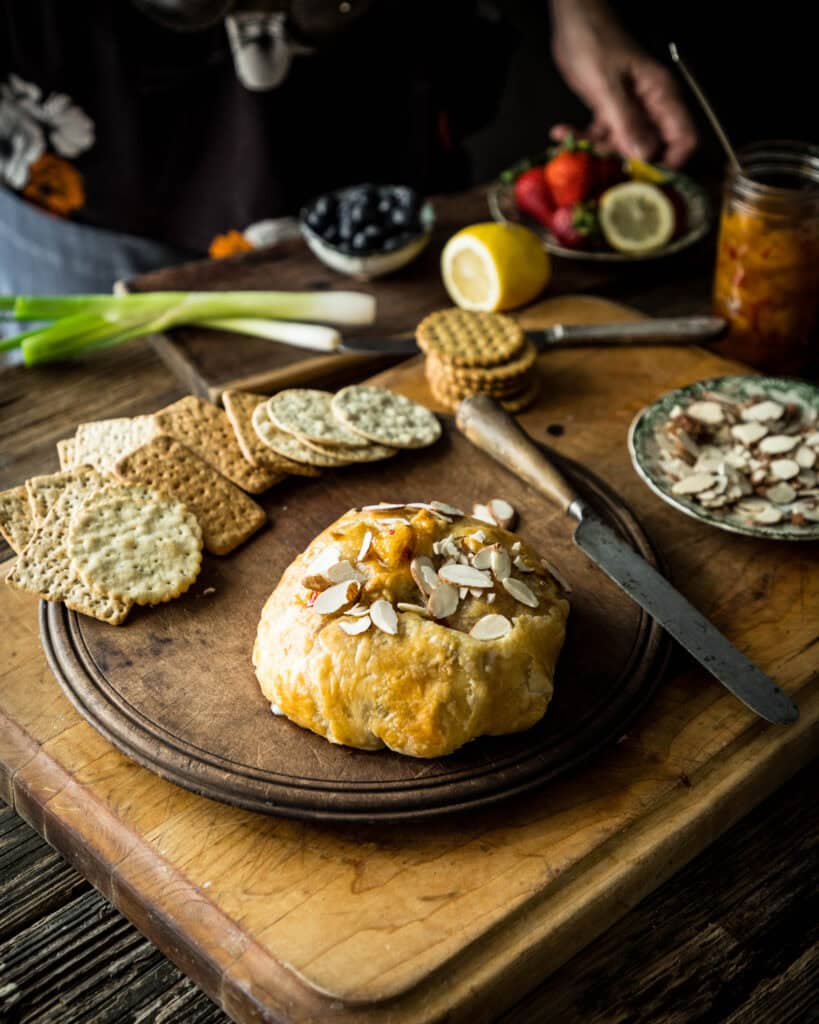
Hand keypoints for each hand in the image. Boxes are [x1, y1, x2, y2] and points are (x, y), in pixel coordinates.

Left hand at [549, 0, 695, 167]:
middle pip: (649, 149)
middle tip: (597, 169)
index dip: (670, 164)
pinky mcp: (609, 110)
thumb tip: (643, 156)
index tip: (646, 181)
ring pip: (621, 145)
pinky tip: (562, 133)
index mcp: (660, 97)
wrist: (573, 19)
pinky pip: (601, 134)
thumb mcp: (607, 85)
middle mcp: (649, 107)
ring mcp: (629, 109)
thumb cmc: (595, 42)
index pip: (683, 138)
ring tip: (571, 146)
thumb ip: (625, 121)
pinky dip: (583, 137)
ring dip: (596, 151)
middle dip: (623, 162)